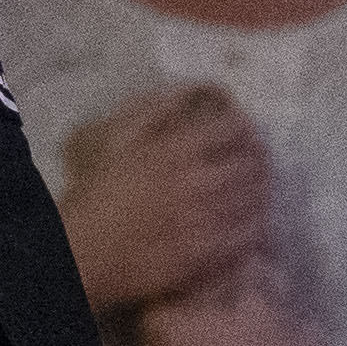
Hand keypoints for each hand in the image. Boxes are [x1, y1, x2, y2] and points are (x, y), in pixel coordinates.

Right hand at [58, 87, 268, 312]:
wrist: (86, 255)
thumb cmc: (97, 199)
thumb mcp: (119, 143)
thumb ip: (156, 113)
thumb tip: (191, 90)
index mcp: (175, 148)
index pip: (234, 126)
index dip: (245, 127)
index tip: (244, 132)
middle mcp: (197, 180)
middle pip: (254, 162)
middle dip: (259, 159)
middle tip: (257, 163)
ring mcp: (205, 218)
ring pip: (257, 198)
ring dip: (261, 191)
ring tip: (255, 192)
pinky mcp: (207, 253)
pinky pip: (249, 235)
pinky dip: (255, 227)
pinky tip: (249, 226)